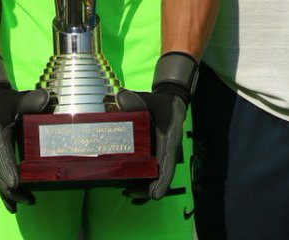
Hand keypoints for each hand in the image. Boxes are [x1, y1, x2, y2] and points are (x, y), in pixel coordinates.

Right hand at [0, 53, 50, 212]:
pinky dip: (4, 191)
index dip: (9, 170)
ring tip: (22, 205)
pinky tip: (12, 204)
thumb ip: (32, 100)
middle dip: (11, 189)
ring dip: (8, 193)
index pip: (2, 154)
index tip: (17, 185)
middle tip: (28, 199)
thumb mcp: (19, 99)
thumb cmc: (7, 102)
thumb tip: (46, 98)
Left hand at [115, 51, 197, 202]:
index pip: (167, 163)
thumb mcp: (147, 99)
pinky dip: (144, 181)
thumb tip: (119, 95)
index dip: (161, 181)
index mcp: (169, 139)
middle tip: (132, 193)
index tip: (155, 194)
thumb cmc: (159, 102)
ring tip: (128, 192)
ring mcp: (164, 153)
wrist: (170, 101)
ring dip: (146, 187)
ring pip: (158, 177)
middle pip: (162, 176)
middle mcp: (168, 150)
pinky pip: (153, 172)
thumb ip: (132, 99)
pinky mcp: (158, 154)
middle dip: (149, 188)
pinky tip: (130, 185)